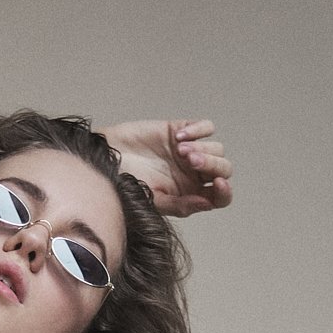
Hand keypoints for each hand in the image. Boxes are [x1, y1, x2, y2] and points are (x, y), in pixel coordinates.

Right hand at [98, 118, 232, 216]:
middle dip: (211, 164)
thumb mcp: (154, 200)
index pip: (220, 197)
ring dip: (202, 148)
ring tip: (179, 150)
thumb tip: (207, 203)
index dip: (224, 192)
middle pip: (223, 169)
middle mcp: (194, 175)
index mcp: (191, 195)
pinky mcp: (182, 131)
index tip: (218, 184)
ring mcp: (190, 152)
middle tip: (189, 160)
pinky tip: (179, 137)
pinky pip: (206, 127)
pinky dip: (198, 130)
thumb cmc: (126, 183)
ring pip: (217, 148)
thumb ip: (181, 205)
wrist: (107, 158)